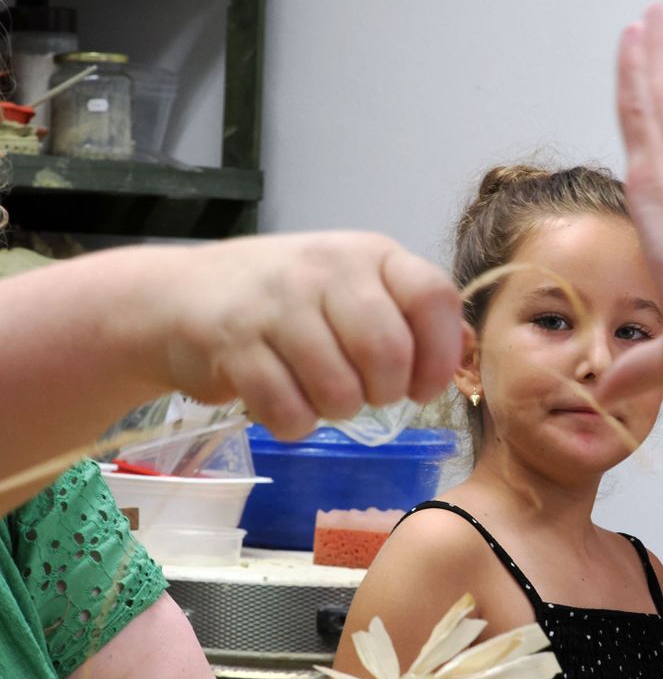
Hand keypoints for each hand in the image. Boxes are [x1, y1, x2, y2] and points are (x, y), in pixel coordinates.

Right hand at [147, 231, 462, 439]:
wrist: (178, 296)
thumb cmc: (285, 300)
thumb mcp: (354, 289)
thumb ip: (410, 315)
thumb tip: (468, 348)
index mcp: (369, 255)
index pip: (432, 299)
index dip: (439, 355)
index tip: (422, 385)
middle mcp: (326, 269)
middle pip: (389, 355)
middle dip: (384, 393)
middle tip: (363, 392)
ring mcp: (277, 303)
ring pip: (341, 391)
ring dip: (336, 410)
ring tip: (317, 392)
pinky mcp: (233, 344)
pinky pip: (290, 411)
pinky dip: (293, 423)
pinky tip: (283, 402)